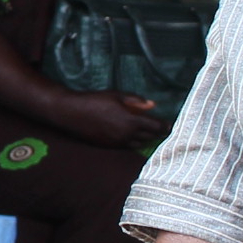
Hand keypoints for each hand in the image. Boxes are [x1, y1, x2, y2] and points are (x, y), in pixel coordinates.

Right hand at [44, 88, 165, 152]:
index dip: (165, 126)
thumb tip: (153, 104)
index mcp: (131, 121)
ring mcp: (118, 143)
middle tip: (162, 129)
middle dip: (157, 133)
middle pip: (150, 137)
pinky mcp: (110, 147)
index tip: (170, 125)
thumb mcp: (117, 95)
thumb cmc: (95, 100)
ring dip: (146, 139)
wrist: (72, 113)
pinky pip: (128, 147)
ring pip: (140, 144)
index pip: (156, 127)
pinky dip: (134, 143)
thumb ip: (137, 101)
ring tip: (150, 134)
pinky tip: (134, 137)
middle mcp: (127, 135)